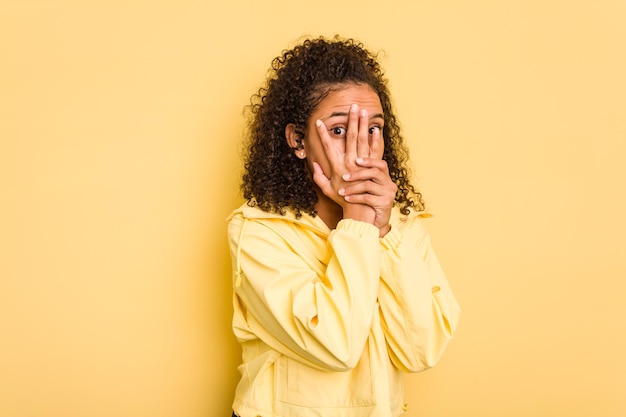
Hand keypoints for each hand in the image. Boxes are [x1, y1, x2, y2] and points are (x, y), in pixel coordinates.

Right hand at [312, 104, 395, 233]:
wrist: (359, 209)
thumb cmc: (342, 200)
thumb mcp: (326, 189)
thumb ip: (319, 176)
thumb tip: (315, 164)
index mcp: (336, 167)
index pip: (327, 146)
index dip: (322, 134)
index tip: (319, 122)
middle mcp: (349, 163)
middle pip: (349, 137)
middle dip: (351, 120)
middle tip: (353, 106)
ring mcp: (361, 165)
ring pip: (362, 140)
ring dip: (363, 125)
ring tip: (364, 112)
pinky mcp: (372, 168)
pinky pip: (375, 151)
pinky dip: (375, 140)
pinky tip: (376, 129)